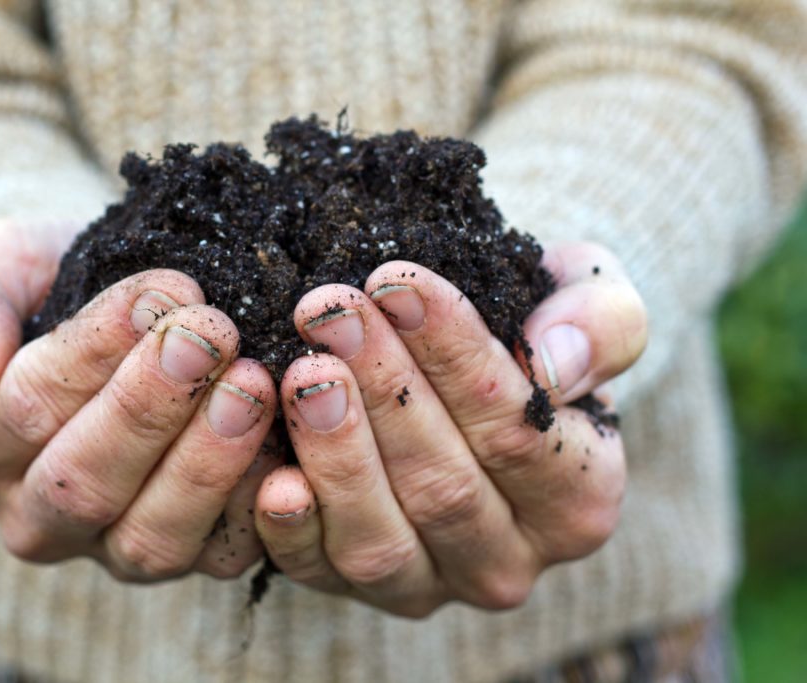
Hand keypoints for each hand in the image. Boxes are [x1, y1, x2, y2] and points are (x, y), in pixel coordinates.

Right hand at [0, 219, 277, 581]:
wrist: (125, 310)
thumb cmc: (56, 282)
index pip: (25, 407)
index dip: (95, 352)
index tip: (160, 292)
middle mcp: (37, 517)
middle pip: (84, 483)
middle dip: (152, 407)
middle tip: (211, 337)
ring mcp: (114, 547)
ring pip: (151, 537)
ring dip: (207, 462)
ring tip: (253, 385)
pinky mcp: (190, 556)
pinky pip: (222, 553)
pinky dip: (257, 505)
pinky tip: (288, 446)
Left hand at [254, 242, 645, 616]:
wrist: (470, 375)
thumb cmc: (530, 333)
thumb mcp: (590, 301)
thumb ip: (603, 325)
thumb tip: (555, 367)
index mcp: (579, 500)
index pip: (517, 432)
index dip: (454, 355)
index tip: (398, 282)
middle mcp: (508, 562)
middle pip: (443, 485)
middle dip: (382, 389)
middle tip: (330, 311)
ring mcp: (428, 586)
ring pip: (380, 538)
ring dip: (336, 450)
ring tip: (303, 369)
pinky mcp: (353, 589)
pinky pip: (317, 571)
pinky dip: (291, 527)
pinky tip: (270, 470)